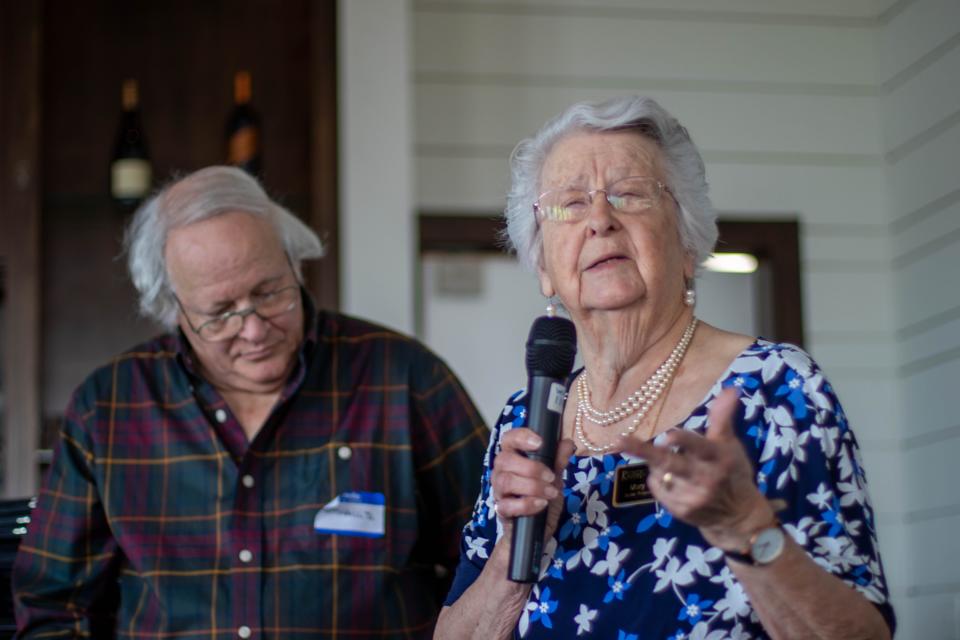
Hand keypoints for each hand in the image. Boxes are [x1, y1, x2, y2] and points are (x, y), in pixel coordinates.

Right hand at [490, 428, 575, 542]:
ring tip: (550, 493)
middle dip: (531, 467)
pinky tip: (542, 504)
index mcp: (513, 456)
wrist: (539, 526)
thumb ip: (559, 460)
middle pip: (505, 460)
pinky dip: (527, 504)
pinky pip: (507, 505)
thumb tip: (568, 443)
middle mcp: (502, 471)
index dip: (521, 437)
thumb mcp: (555, 477)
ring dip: (532, 486)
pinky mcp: (501, 510)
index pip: (509, 439)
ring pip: (506, 481)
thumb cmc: (543, 495)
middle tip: (551, 476)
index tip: (539, 443)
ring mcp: (499, 491)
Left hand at [618, 387, 774, 550]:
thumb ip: (722, 418)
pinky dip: (658, 479)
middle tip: (619, 440)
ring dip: (656, 462)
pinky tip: (672, 479)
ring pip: (659, 472)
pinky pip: (657, 487)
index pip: (699, 447)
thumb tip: (730, 389)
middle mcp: (704, 478)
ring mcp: (690, 497)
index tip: (668, 436)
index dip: (683, 441)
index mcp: (718, 458)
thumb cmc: (732, 472)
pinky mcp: (679, 510)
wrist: (739, 516)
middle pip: (669, 463)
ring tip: (670, 460)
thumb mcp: (730, 445)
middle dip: (643, 452)